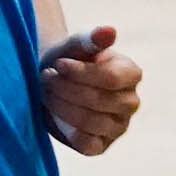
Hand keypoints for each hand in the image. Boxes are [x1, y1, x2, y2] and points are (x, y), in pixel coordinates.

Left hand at [40, 23, 141, 155]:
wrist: (48, 82)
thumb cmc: (64, 61)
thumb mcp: (73, 46)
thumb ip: (90, 39)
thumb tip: (109, 30)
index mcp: (131, 74)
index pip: (112, 78)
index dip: (80, 73)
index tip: (57, 64)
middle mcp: (130, 102)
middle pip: (100, 100)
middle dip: (65, 89)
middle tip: (44, 78)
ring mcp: (118, 126)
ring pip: (92, 122)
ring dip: (61, 107)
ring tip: (45, 93)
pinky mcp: (101, 145)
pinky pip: (89, 145)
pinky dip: (68, 132)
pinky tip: (54, 116)